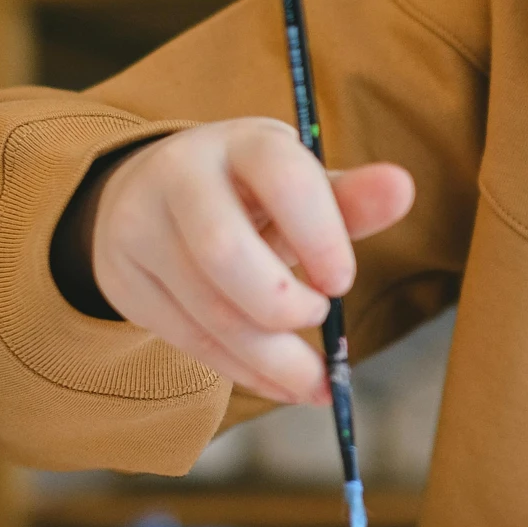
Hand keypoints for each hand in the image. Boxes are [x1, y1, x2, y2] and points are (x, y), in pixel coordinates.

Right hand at [89, 118, 413, 402]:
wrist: (150, 195)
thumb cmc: (249, 194)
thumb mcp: (297, 186)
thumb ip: (349, 200)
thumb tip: (402, 189)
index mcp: (243, 143)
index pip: (282, 178)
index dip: (321, 236)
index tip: (344, 282)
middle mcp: (182, 176)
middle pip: (225, 252)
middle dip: (282, 305)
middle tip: (320, 316)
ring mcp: (142, 227)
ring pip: (209, 310)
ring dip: (272, 358)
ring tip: (316, 381)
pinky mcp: (125, 279)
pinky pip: (190, 340)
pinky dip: (245, 372)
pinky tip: (281, 384)